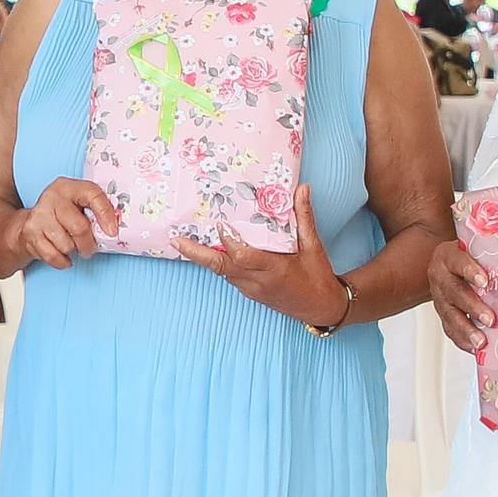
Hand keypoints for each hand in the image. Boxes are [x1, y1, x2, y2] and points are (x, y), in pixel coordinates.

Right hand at [11, 175, 119, 268]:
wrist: (30, 223)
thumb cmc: (63, 215)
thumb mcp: (79, 205)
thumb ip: (96, 211)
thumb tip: (115, 230)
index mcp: (69, 186)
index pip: (92, 195)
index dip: (105, 214)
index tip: (112, 232)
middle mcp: (53, 197)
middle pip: (79, 227)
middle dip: (89, 243)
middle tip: (91, 248)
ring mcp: (39, 215)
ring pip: (66, 244)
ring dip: (73, 251)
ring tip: (72, 246)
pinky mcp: (31, 232)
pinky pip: (53, 255)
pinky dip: (62, 261)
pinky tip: (64, 257)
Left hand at [187, 188, 348, 328]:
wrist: (320, 308)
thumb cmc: (318, 277)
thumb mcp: (314, 246)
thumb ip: (304, 217)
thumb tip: (303, 188)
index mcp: (274, 270)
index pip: (243, 257)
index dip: (230, 241)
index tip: (221, 224)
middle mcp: (258, 281)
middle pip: (221, 267)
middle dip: (196, 254)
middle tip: (176, 240)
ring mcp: (251, 289)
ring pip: (222, 272)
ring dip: (204, 257)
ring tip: (184, 240)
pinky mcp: (249, 292)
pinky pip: (229, 275)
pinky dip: (218, 262)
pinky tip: (209, 248)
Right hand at [424, 236, 490, 352]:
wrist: (450, 265)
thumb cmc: (471, 256)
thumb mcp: (479, 247)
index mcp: (448, 256)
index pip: (458, 262)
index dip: (470, 271)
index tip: (484, 281)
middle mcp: (440, 277)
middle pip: (454, 292)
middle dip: (472, 307)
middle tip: (490, 319)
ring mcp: (440, 298)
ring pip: (450, 315)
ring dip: (466, 330)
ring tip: (481, 342)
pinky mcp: (443, 315)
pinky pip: (449, 329)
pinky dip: (462, 340)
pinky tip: (476, 349)